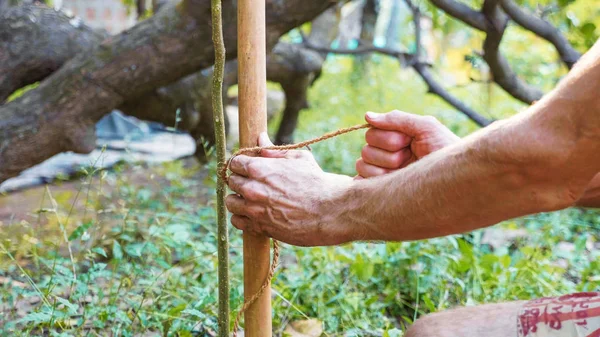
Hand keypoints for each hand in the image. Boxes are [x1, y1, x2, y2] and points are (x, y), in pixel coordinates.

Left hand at [225, 133, 354, 245]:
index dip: (241, 164)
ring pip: (230, 202)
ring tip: (251, 200)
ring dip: (238, 199)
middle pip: (231, 181)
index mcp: (259, 168)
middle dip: (241, 180)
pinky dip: (242, 218)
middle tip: (254, 183)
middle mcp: (252, 188)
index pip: (234, 162)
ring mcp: (254, 209)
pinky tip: (253, 214)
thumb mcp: (298, 158)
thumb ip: (274, 151)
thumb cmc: (316, 182)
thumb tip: (261, 138)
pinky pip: (237, 222)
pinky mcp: (259, 227)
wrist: (329, 211)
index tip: (248, 168)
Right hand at [356, 110, 459, 177]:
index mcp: (396, 137)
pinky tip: (393, 181)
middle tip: (409, 158)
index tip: (409, 142)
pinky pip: (361, 182)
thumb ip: (397, 119)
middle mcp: (387, 154)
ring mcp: (383, 173)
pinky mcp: (381, 190)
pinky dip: (373, 181)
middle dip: (389, 154)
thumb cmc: (445, 151)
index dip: (389, 138)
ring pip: (362, 164)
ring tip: (405, 173)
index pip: (372, 132)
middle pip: (366, 149)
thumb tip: (367, 116)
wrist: (458, 180)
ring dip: (384, 168)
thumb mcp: (426, 127)